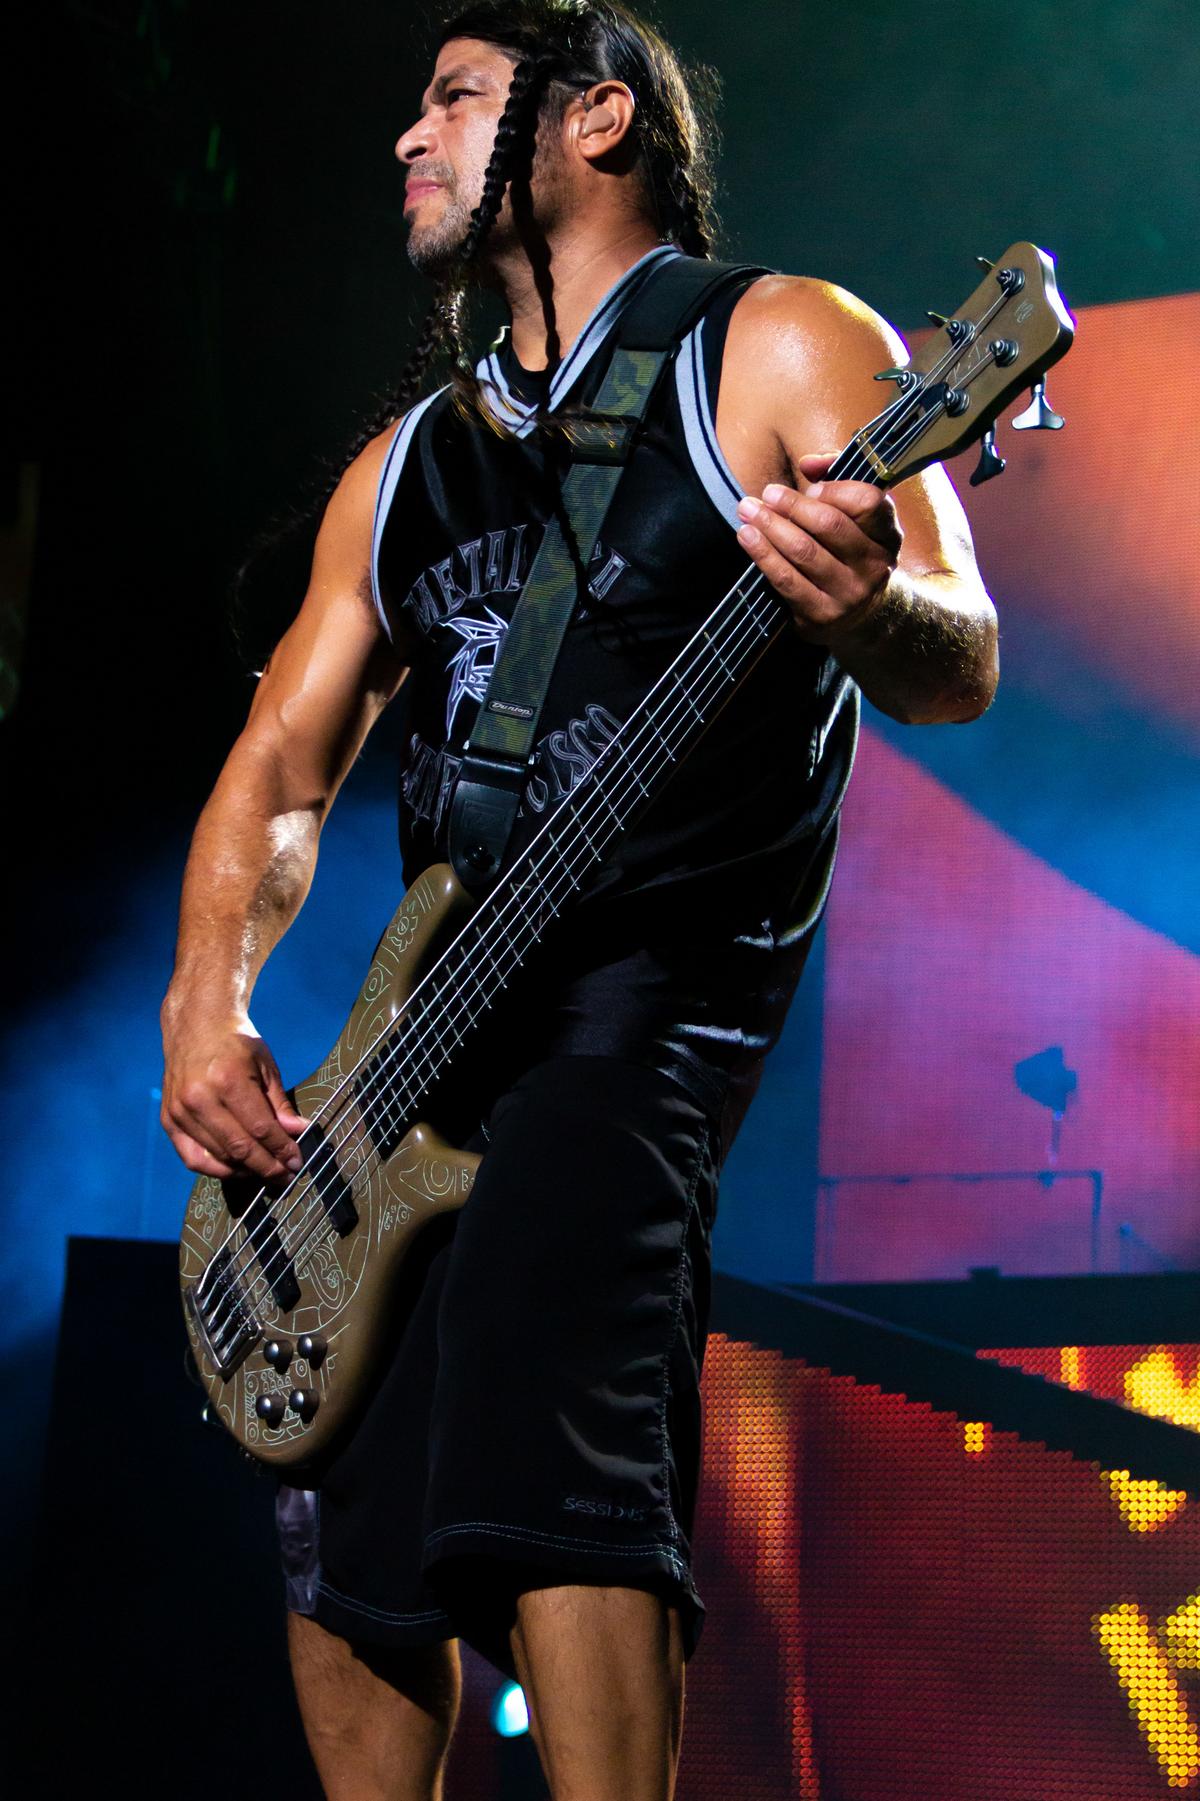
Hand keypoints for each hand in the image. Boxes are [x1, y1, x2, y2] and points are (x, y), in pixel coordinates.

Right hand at [161, 1007, 309, 1181]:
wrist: (196, 1024)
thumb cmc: (235, 1042)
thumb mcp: (266, 1066)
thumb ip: (280, 1104)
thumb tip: (297, 1132)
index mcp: (227, 1080)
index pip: (260, 1129)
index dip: (281, 1150)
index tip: (296, 1162)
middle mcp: (200, 1098)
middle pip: (239, 1148)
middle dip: (267, 1167)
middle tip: (285, 1175)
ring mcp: (180, 1111)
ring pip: (218, 1157)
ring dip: (245, 1170)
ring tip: (265, 1170)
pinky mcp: (169, 1120)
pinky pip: (193, 1158)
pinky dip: (216, 1169)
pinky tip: (236, 1168)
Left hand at [736, 452, 903, 642]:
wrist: (862, 616)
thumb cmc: (850, 552)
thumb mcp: (856, 518)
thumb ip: (836, 479)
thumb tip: (809, 463)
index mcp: (888, 534)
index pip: (868, 502)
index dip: (836, 489)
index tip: (810, 486)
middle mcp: (874, 565)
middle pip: (830, 525)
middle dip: (792, 505)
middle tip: (768, 493)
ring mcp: (849, 593)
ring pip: (804, 551)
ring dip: (770, 526)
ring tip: (748, 510)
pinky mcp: (821, 613)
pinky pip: (786, 579)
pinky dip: (763, 554)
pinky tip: (747, 537)